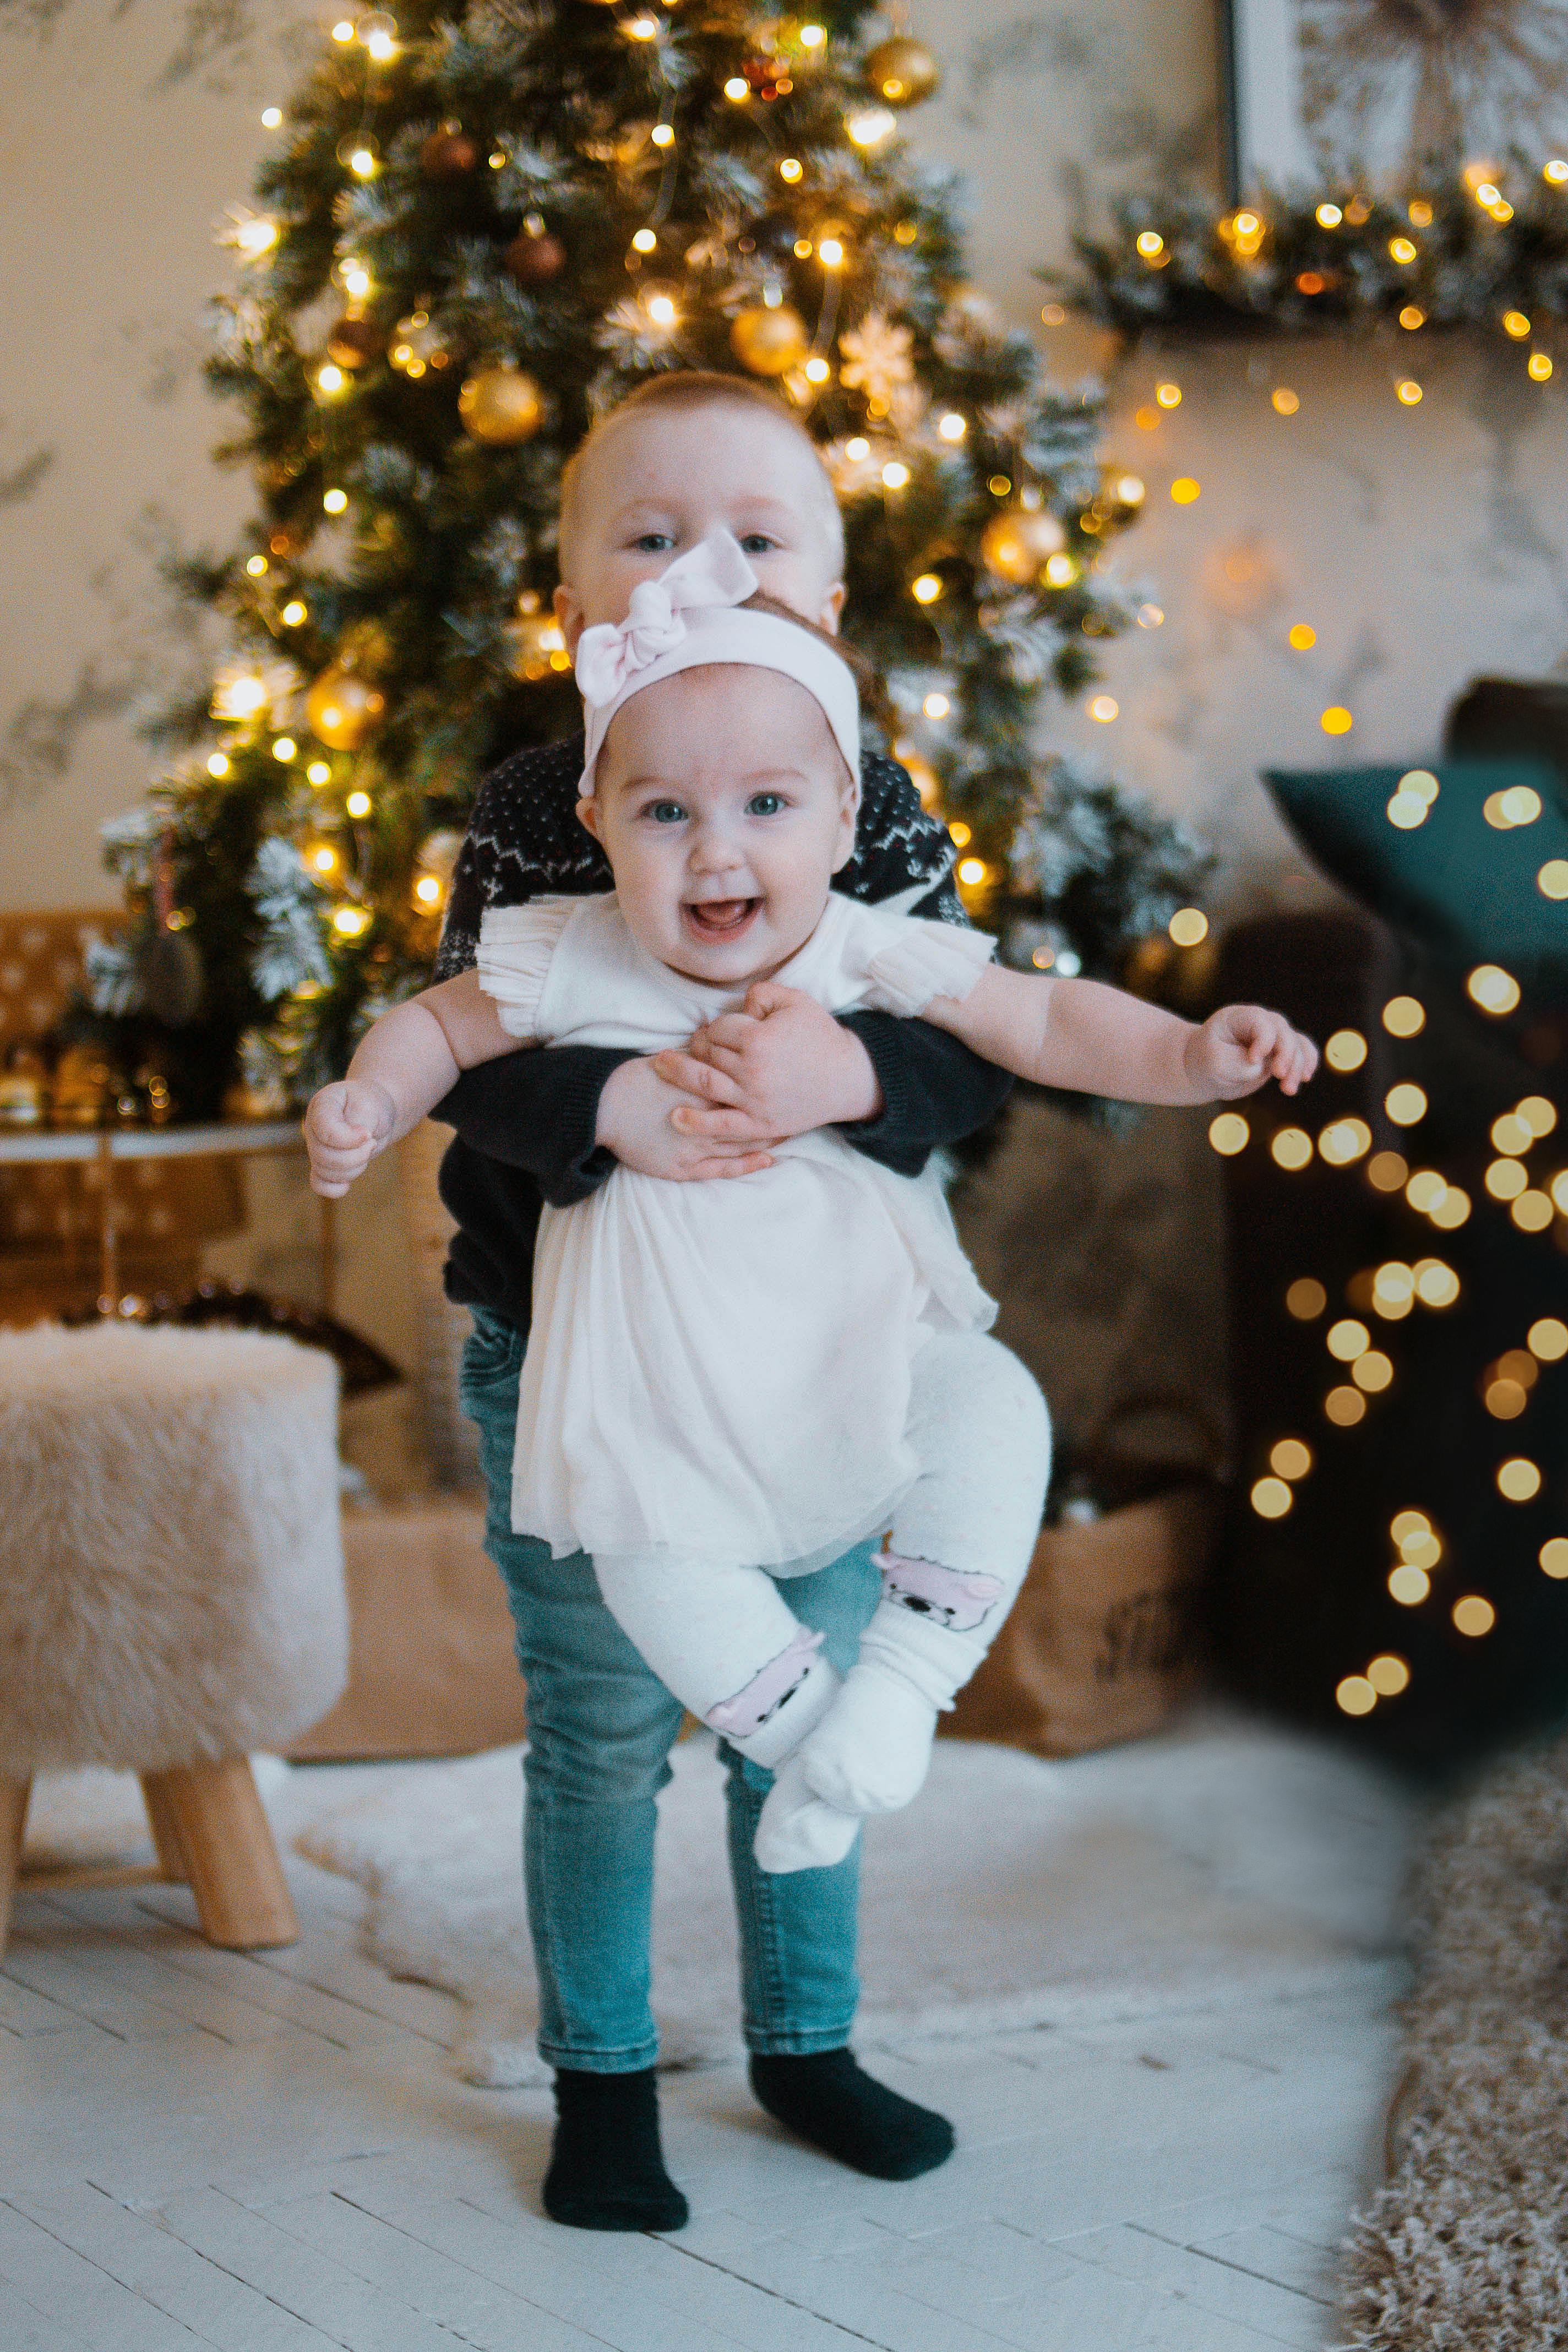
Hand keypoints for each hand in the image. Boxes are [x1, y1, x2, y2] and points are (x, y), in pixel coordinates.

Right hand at [304, 1078, 396, 1197]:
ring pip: (326, 1172)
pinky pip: (320, 1185)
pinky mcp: (322, 1164)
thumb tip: (356, 1144)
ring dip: (355, 1168)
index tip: (368, 1134)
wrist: (375, 1112)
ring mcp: (314, 1147)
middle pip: (324, 1155)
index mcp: (321, 1105)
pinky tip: (348, 1184)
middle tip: (372, 1142)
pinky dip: (335, 1189)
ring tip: (367, 1152)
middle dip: (356, 1155)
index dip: (349, 1139)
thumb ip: (360, 1123)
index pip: (326, 1130)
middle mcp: (312, 1127)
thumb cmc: (372, 1104)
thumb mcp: (371, 1106)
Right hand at [595, 1055, 778, 1181]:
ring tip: (791, 1130)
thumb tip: (724, 1046)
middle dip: (775, 1112)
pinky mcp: (683, 1167)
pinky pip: (722, 1169)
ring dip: (768, 1137)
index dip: (769, 1084)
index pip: (746, 1086)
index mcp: (702, 1089)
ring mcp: (695, 1147)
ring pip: (741, 1143)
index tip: (790, 1076)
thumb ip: (700, 1059)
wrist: (605, 1106)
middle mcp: (703, 1119)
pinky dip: (746, 1165)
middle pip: (749, 1115)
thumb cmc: (638, 1079)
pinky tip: (766, 1160)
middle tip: (801, 1106)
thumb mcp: (674, 1061)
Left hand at [650, 982, 882, 1137]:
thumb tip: (739, 1003)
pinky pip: (721, 1125)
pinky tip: (676, 1117)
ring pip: (705, 1083)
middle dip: (699, 1045)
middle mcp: (752, 1070)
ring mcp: (754, 1100)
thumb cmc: (820, 1037)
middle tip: (696, 1043)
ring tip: (661, 1065)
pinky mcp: (759, 1124)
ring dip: (679, 1073)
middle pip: (708, 1053)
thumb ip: (762, 993)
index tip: (720, 1028)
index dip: (717, 1025)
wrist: (847, 1078)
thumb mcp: (796, 1001)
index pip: (719, 1028)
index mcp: (759, 1038)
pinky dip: (696, 1123)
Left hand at [1185, 1004, 1318, 1100]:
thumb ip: (1238, 1064)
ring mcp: (1272, 1037)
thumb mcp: (1213, 1063)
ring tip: (1288, 1089)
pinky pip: (1302, 1052)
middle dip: (1287, 1056)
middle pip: (1284, 1033)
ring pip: (1296, 1045)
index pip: (1262, 1024)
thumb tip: (1263, 1067)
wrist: (1204, 1068)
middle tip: (1279, 1076)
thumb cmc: (1205, 1061)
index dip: (1264, 1041)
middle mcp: (1260, 1023)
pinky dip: (1306, 1063)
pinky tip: (1305, 1077)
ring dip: (1297, 1067)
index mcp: (1240, 1017)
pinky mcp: (1279, 1052)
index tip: (1253, 1059)